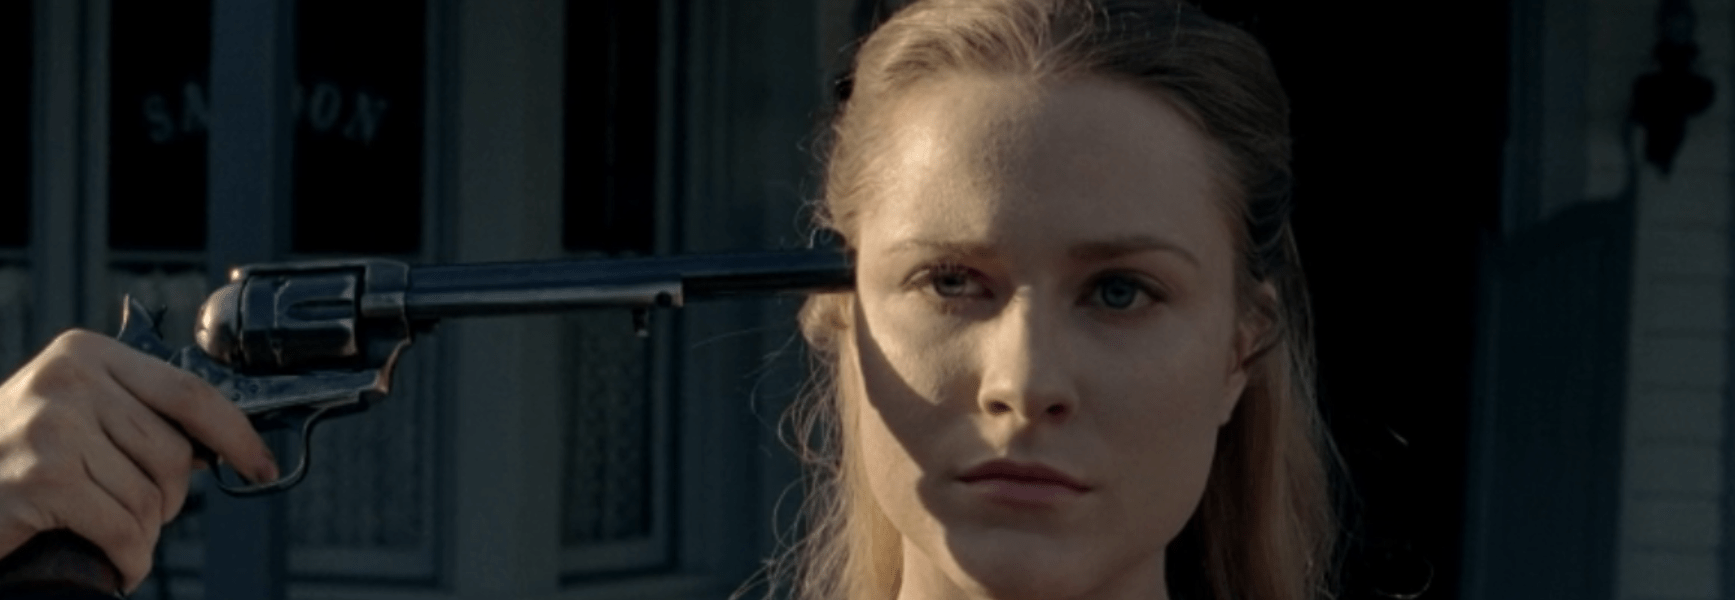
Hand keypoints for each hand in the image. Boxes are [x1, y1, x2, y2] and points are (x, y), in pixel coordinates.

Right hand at [0, 330, 278, 592]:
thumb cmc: (13, 460)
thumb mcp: (73, 414)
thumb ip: (135, 414)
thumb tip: (220, 445)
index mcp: (87, 354)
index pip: (190, 393)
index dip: (237, 435)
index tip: (261, 464)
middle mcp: (70, 380)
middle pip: (176, 454)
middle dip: (168, 499)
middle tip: (136, 513)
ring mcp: (53, 427)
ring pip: (151, 498)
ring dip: (141, 532)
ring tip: (104, 531)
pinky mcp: (44, 478)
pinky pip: (124, 530)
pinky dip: (126, 558)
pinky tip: (110, 560)